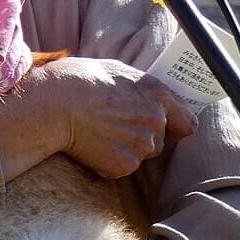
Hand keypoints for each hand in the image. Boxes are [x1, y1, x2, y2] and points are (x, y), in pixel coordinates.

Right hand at [0, 57, 196, 181]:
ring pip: (140, 156)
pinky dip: (106, 163)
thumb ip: (141, 88)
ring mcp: (141, 146)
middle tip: (113, 128)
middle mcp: (155, 121)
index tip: (167, 130)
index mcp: (157, 94)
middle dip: (141, 138)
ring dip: (125, 150)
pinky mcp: (123, 165)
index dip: (175, 126)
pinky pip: (120, 168)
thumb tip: (147, 97)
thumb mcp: (116, 71)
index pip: (186, 122)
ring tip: (98, 135)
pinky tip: (89, 146)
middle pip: (159, 141)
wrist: (53, 104)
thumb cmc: (78, 81)